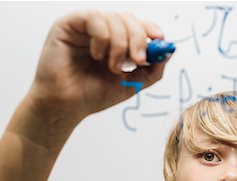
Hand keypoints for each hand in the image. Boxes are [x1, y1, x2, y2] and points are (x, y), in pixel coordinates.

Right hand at [27, 10, 168, 123]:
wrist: (67, 107)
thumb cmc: (92, 96)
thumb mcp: (131, 84)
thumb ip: (152, 69)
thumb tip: (169, 51)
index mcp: (115, 42)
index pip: (137, 25)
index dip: (150, 29)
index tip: (160, 41)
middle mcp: (101, 31)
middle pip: (129, 18)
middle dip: (139, 39)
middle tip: (138, 60)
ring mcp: (85, 27)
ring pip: (114, 18)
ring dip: (119, 45)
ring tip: (112, 67)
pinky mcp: (69, 24)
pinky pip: (95, 18)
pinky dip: (102, 38)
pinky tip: (96, 55)